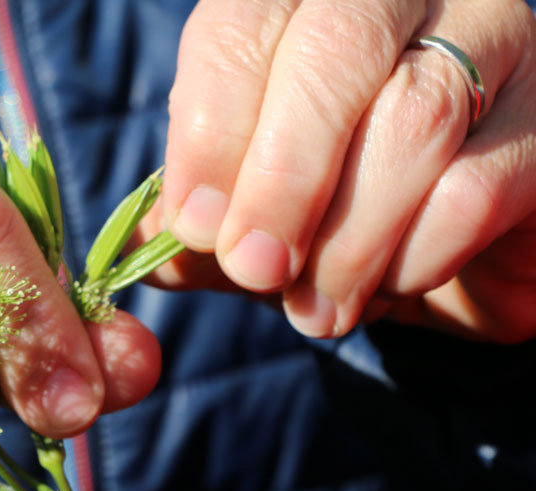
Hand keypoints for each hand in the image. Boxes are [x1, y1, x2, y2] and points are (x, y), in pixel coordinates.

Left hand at [153, 0, 535, 342]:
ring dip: (349, 238)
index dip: (211, 128)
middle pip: (334, 48)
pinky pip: (477, 185)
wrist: (440, 255)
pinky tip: (393, 285)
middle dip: (282, 177)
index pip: (243, 23)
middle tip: (254, 269)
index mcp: (300, 3)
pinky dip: (417, 255)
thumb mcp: (241, 216)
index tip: (196, 227)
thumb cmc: (323, 213)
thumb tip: (149, 250)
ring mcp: (493, 40)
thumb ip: (192, 223)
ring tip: (315, 308)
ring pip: (414, 116)